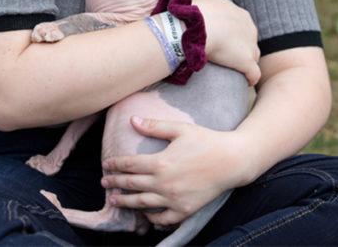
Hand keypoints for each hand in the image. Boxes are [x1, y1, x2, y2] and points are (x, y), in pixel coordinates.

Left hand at [101, 116, 251, 225]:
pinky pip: (162, 218)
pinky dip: (151, 218)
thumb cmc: (208, 141)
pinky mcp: (184, 210)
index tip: (106, 164)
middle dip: (115, 183)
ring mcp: (173, 199)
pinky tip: (145, 214)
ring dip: (125, 202)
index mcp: (160, 162)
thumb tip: (132, 120)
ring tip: (115, 200)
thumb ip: (155, 126)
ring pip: (141, 204)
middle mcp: (163, 183)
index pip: (129, 165)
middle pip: (131, 184)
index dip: (115, 164)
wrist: (233, 160)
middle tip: (104, 182)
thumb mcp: (181, 129)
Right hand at [192, 0, 260, 85]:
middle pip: (249, 42)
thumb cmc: (198, 11)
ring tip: (233, 70)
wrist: (199, 26)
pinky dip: (250, 78)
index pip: (242, 27)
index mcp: (242, 16)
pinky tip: (244, 82)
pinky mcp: (247, 62)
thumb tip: (204, 6)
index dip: (232, 35)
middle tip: (225, 55)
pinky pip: (254, 74)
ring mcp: (251, 46)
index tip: (221, 40)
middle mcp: (250, 30)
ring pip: (253, 56)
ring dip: (245, 63)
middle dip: (240, 47)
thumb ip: (210, 2)